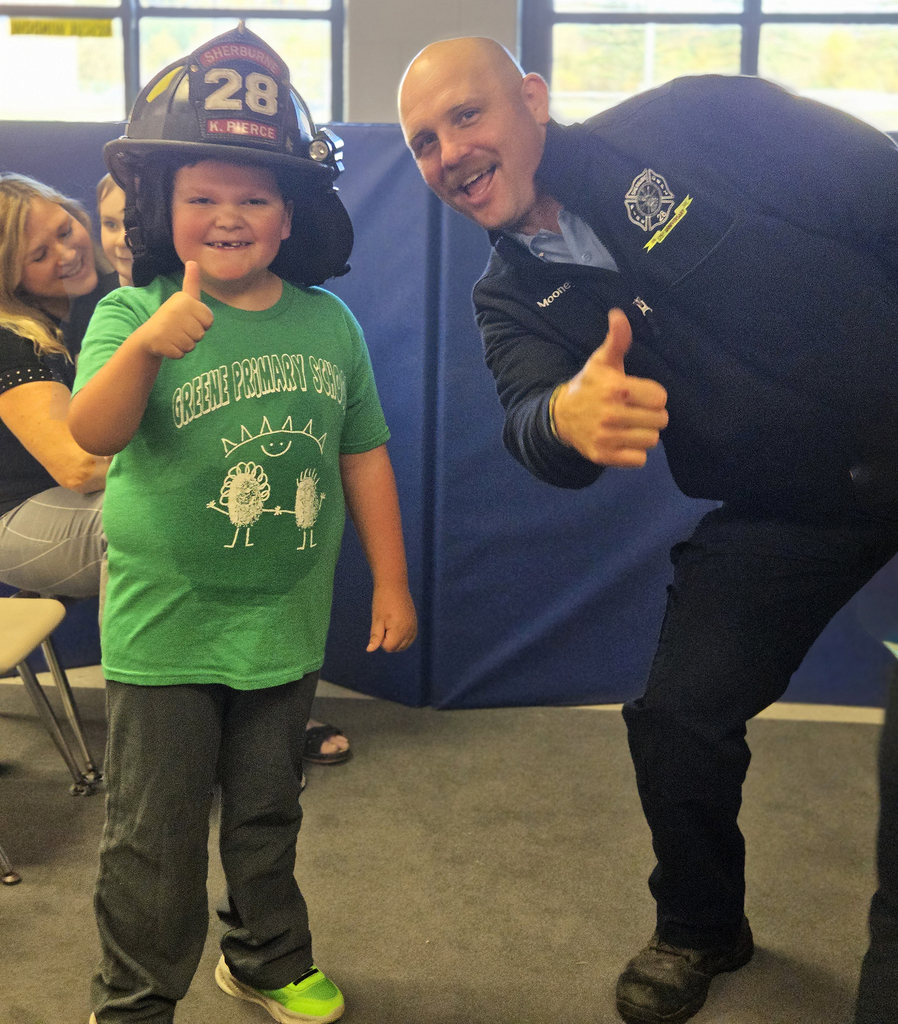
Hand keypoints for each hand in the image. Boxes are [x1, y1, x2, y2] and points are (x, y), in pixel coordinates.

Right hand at [138, 261, 213, 359]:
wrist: (148, 335)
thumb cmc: (172, 318)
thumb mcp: (183, 298)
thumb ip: (191, 283)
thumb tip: (193, 261)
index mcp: (184, 299)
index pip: (209, 320)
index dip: (202, 324)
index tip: (189, 319)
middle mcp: (176, 310)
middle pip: (201, 334)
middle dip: (193, 336)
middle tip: (179, 329)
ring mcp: (168, 327)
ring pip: (192, 345)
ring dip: (185, 345)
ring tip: (173, 336)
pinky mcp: (162, 343)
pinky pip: (181, 354)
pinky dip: (176, 353)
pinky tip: (167, 345)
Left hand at [367, 584, 417, 652]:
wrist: (394, 586)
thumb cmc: (382, 602)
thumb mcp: (377, 620)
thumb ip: (375, 637)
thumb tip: (369, 650)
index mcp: (399, 631)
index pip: (388, 647)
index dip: (381, 639)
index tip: (380, 625)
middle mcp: (409, 631)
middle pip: (396, 648)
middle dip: (388, 641)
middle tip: (385, 624)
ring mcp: (414, 627)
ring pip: (404, 645)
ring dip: (395, 640)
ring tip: (390, 624)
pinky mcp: (415, 623)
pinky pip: (410, 639)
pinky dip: (403, 637)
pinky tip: (396, 626)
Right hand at [552, 308, 667, 466]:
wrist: (561, 417)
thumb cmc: (589, 386)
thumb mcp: (603, 361)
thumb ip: (617, 340)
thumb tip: (618, 314)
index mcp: (616, 389)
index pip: (660, 398)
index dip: (653, 396)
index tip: (638, 395)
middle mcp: (611, 414)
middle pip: (660, 420)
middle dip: (650, 415)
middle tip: (634, 411)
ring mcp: (607, 438)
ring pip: (651, 440)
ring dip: (644, 434)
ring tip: (629, 426)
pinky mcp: (604, 457)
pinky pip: (639, 460)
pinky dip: (634, 453)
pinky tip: (622, 441)